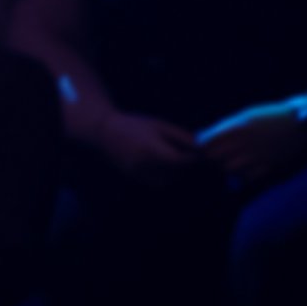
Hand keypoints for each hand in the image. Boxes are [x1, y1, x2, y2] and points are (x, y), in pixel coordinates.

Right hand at [84, 107, 201, 180]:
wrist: (105, 131)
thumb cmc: (135, 124)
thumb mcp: (159, 125)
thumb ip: (181, 136)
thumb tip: (202, 147)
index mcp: (150, 147)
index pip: (178, 161)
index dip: (192, 160)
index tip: (201, 155)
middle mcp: (143, 162)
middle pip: (175, 172)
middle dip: (185, 166)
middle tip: (191, 157)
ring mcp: (137, 171)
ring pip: (167, 180)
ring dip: (176, 173)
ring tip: (176, 160)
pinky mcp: (133, 176)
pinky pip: (156, 181)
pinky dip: (164, 176)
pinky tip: (163, 164)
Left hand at [195, 100, 306, 184]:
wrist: (305, 124)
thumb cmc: (272, 117)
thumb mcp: (246, 116)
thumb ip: (224, 127)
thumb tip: (201, 137)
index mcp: (238, 127)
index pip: (207, 143)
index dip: (202, 149)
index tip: (204, 150)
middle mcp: (246, 142)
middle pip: (215, 158)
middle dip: (212, 160)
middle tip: (216, 161)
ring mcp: (259, 156)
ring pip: (229, 170)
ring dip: (226, 170)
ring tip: (231, 167)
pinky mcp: (271, 167)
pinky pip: (249, 179)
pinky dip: (243, 178)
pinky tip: (245, 173)